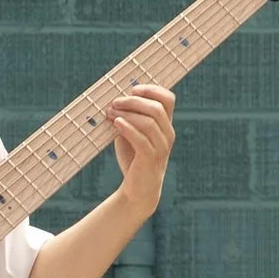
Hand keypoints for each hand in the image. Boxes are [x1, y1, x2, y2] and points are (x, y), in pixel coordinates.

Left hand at [108, 83, 176, 214]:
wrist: (139, 188)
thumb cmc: (134, 158)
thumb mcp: (131, 133)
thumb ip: (128, 118)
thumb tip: (114, 100)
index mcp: (165, 125)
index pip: (168, 99)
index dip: (152, 90)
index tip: (132, 89)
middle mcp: (168, 134)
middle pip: (156, 108)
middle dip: (133, 101)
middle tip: (114, 102)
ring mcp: (162, 147)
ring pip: (149, 122)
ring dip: (127, 114)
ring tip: (110, 113)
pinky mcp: (151, 159)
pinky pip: (142, 139)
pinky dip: (128, 128)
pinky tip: (116, 123)